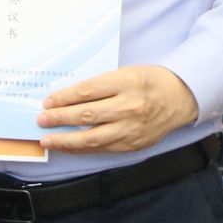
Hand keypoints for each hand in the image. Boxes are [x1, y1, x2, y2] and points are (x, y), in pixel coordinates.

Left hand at [36, 65, 198, 153]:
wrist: (180, 98)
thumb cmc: (149, 81)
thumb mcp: (126, 73)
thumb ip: (100, 85)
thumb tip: (67, 97)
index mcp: (126, 82)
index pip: (87, 91)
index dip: (64, 98)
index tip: (48, 102)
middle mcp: (129, 106)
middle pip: (87, 114)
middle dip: (60, 118)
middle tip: (41, 120)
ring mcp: (131, 128)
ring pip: (93, 138)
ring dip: (66, 140)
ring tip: (48, 139)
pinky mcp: (133, 144)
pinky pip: (102, 149)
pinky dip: (82, 149)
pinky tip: (68, 147)